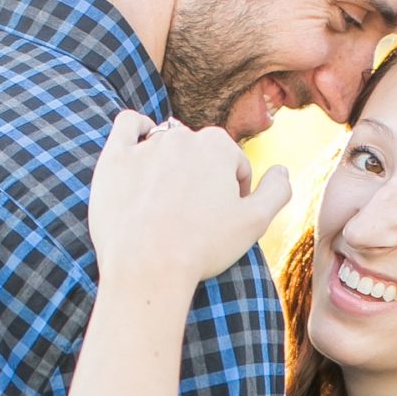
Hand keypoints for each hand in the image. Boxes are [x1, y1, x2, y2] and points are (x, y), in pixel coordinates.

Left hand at [89, 112, 291, 293]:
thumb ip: (277, 191)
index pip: (234, 164)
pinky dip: (137, 129)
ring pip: (166, 144)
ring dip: (171, 165)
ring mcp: (145, 145)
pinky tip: (141, 145)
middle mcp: (182, 136)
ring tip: (166, 201)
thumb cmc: (201, 248)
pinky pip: (128, 125)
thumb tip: (281, 169)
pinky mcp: (115, 158)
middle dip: (202, 178)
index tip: (223, 219)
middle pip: (200, 154)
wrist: (146, 270)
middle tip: (195, 216)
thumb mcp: (255, 223)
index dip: (234, 193)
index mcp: (218, 146)